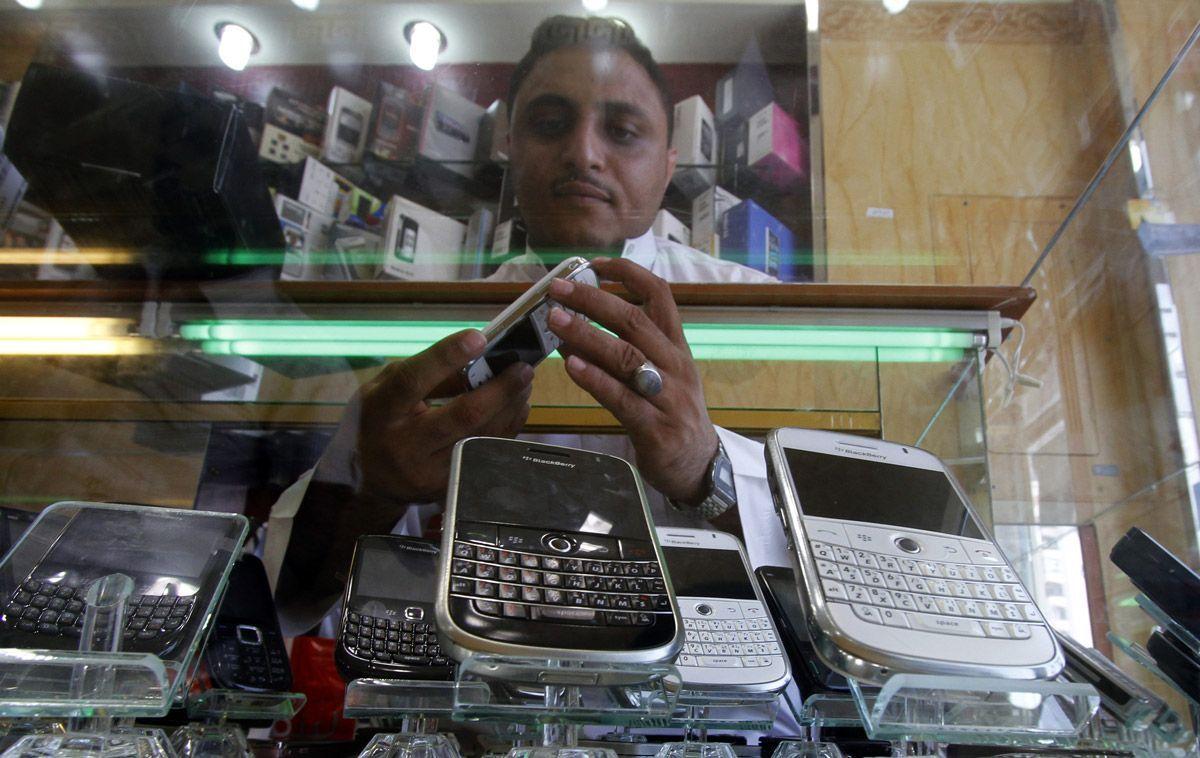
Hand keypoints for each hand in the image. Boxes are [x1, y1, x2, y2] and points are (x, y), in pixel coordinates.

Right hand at [315, 329, 534, 508]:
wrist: (369, 481)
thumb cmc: (379, 421)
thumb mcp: (387, 389)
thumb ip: (426, 372)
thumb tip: (477, 356)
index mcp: (382, 411)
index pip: (413, 381)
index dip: (447, 357)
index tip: (479, 337)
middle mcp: (404, 445)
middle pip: (462, 415)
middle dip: (500, 389)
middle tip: (523, 367)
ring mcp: (428, 472)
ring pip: (483, 437)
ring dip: (510, 406)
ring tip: (523, 383)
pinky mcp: (449, 486)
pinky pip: (487, 454)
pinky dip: (507, 427)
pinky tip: (516, 407)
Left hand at [546, 258, 717, 502]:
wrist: (699, 465)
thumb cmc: (671, 413)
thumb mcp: (663, 372)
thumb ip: (630, 346)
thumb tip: (578, 321)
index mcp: (676, 346)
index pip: (659, 295)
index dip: (627, 273)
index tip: (594, 263)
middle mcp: (675, 365)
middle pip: (635, 320)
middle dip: (593, 299)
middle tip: (558, 288)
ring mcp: (667, 396)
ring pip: (626, 356)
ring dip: (587, 335)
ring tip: (555, 321)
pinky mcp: (655, 428)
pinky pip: (621, 398)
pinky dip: (595, 380)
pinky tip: (571, 366)